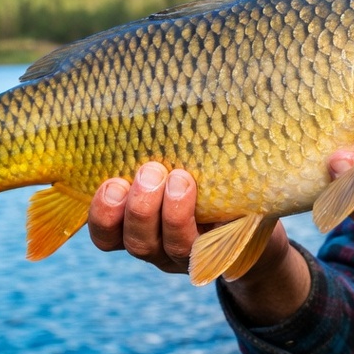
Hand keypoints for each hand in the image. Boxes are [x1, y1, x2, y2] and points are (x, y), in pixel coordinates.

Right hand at [88, 161, 310, 323]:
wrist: (251, 210)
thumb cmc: (197, 172)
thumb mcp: (170, 160)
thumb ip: (150, 147)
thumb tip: (132, 101)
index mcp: (134, 226)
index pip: (106, 234)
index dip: (102, 215)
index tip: (111, 183)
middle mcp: (159, 245)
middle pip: (136, 243)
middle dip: (139, 208)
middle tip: (149, 172)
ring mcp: (192, 252)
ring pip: (173, 246)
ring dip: (172, 213)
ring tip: (180, 178)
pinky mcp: (224, 249)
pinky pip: (212, 246)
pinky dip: (208, 220)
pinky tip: (207, 193)